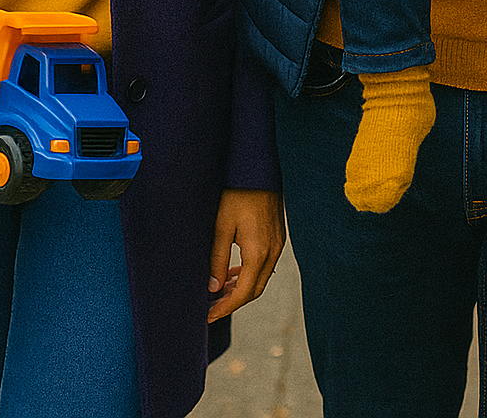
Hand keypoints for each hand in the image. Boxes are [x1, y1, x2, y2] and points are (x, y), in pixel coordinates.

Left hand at [207, 189, 285, 323]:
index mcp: (258, 252)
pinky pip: (265, 265)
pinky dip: (250, 274)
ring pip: (261, 278)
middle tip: (211, 308)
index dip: (226, 307)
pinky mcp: (277, 237)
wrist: (257, 169)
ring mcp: (278, 244)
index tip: (209, 316)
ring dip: (242, 289)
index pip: (244, 293)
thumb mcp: (221, 226)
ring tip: (219, 292)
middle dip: (233, 302)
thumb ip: (218, 259)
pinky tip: (234, 273)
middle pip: (255, 290)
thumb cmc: (237, 194)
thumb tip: (213, 288)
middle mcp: (273, 251)